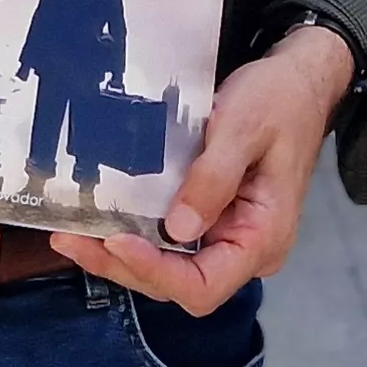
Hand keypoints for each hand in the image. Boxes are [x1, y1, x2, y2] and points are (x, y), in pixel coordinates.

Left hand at [62, 24, 349, 316]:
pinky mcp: (209, 220)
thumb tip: (176, 231)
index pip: (204, 285)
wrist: (298, 81)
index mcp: (263, 238)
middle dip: (122, 266)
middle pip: (177, 284)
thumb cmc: (278, 100)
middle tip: (70, 238)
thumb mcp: (244, 128)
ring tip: (69, 234)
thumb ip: (213, 179)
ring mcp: (226, 237)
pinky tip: (95, 221)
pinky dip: (131, 235)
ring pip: (166, 267)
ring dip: (117, 256)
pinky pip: (166, 242)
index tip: (114, 241)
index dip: (155, 272)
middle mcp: (244, 249)